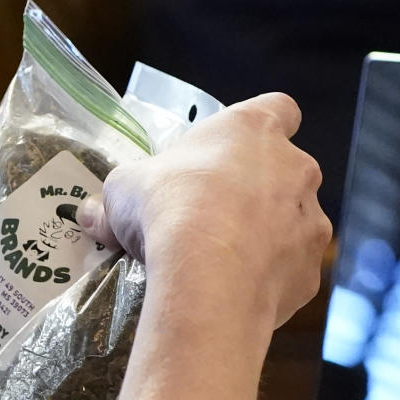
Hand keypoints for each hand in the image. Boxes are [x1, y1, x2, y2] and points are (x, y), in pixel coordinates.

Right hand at [79, 92, 331, 328]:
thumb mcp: (122, 192)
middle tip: (213, 217)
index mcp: (253, 129)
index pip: (279, 109)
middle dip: (257, 192)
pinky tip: (235, 291)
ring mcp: (311, 221)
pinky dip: (269, 279)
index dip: (259, 128)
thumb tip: (89, 215)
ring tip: (223, 261)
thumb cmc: (168, 207)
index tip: (232, 151)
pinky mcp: (310, 272)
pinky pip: (290, 271)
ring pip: (293, 224)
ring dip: (266, 237)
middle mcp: (296, 167)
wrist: (208, 276)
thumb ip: (112, 200)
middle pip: (286, 171)